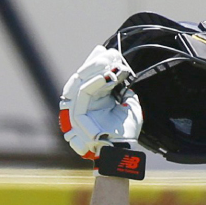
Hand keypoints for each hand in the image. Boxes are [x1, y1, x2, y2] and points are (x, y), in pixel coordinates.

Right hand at [59, 45, 142, 159]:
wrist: (121, 152)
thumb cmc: (125, 134)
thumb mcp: (130, 108)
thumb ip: (126, 93)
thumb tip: (125, 80)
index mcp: (95, 99)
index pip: (94, 75)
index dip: (100, 62)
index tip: (111, 52)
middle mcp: (84, 100)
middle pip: (85, 74)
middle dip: (98, 62)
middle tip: (111, 54)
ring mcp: (78, 106)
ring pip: (81, 80)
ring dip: (96, 68)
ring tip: (110, 61)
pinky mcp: (76, 112)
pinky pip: (83, 92)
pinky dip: (95, 82)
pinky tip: (108, 75)